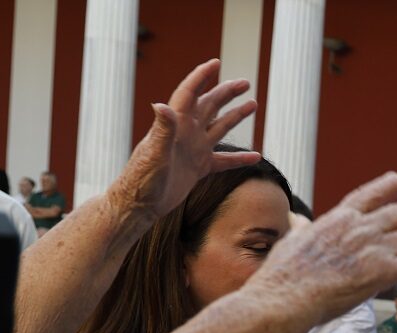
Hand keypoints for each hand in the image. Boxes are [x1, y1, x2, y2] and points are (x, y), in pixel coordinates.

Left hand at [111, 59, 260, 220]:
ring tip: (252, 104)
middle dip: (226, 92)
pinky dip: (240, 158)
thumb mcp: (154, 154)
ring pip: (219, 127)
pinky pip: (224, 160)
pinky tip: (256, 157)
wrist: (140, 204)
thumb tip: (160, 105)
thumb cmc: (142, 179)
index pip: (189, 93)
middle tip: (245, 83)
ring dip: (235, 116)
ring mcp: (194, 150)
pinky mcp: (199, 168)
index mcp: (176, 124)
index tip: (215, 63)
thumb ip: (162, 130)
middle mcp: (186, 133)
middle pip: (210, 105)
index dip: (201, 76)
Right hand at [251, 172, 396, 325]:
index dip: (390, 187)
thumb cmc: (283, 275)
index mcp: (338, 218)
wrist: (287, 296)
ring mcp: (374, 248)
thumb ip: (300, 228)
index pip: (370, 196)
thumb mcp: (290, 240)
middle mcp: (361, 228)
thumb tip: (296, 219)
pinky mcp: (383, 272)